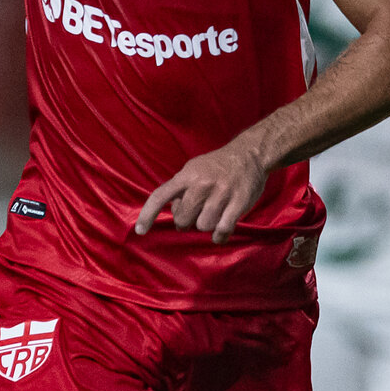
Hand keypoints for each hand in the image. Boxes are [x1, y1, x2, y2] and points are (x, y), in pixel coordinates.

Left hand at [135, 138, 269, 243]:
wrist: (250, 154)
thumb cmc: (217, 165)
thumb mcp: (194, 168)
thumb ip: (181, 188)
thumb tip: (173, 209)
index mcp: (187, 175)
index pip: (160, 196)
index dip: (147, 214)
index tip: (140, 231)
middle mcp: (202, 184)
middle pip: (183, 219)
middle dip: (187, 221)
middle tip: (196, 213)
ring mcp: (221, 194)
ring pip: (203, 226)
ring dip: (206, 225)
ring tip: (214, 213)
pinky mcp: (239, 203)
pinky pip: (222, 231)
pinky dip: (219, 236)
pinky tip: (221, 231)